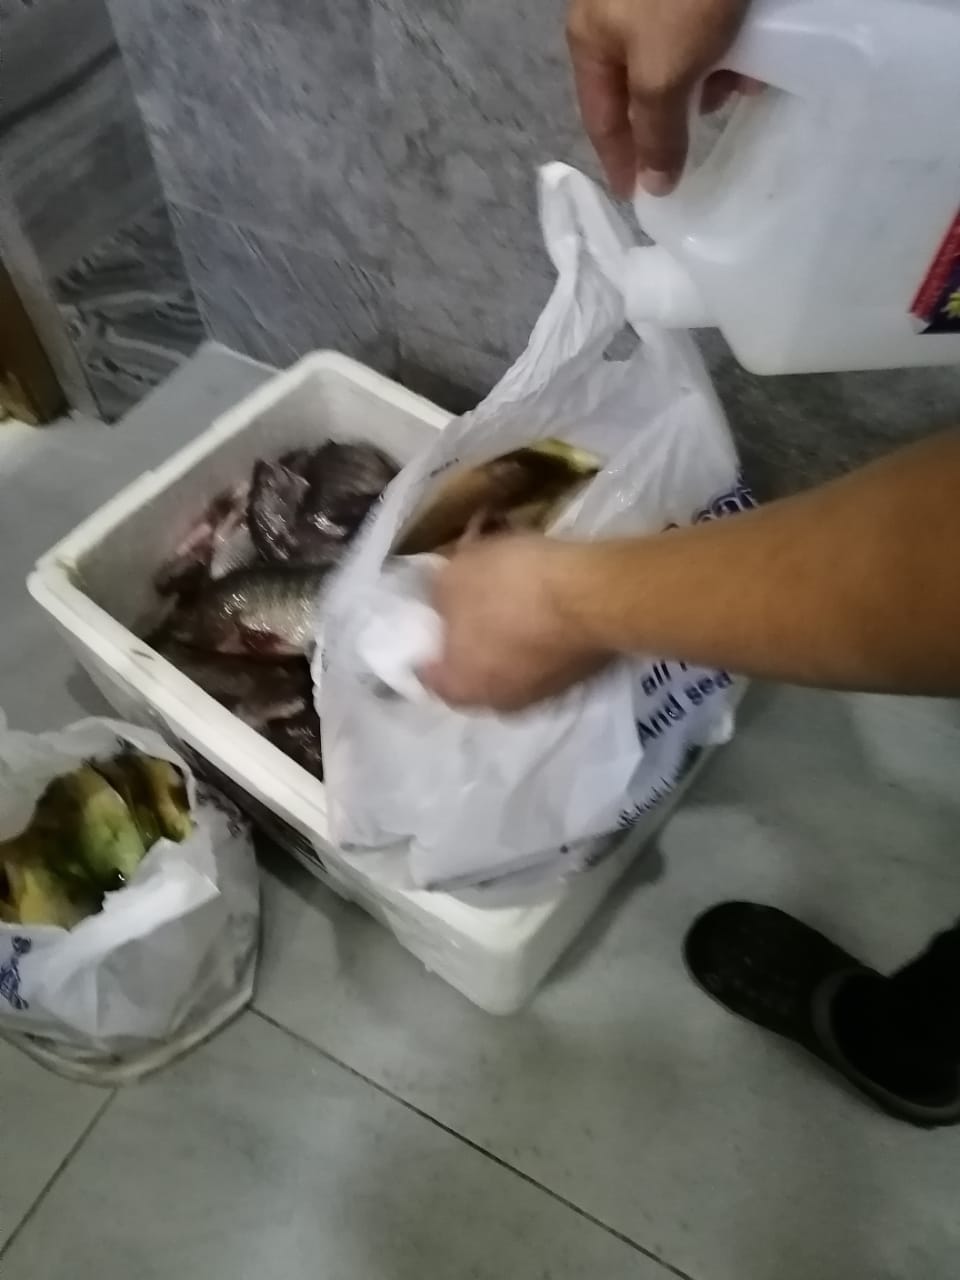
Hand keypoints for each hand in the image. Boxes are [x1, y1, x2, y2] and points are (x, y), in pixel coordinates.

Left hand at [419, 535, 608, 711]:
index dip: (422, 640)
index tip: (427, 613)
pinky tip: (541, 597)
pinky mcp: (577, 678)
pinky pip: (543, 652)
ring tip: (509, 591)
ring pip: (510, 660)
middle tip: (468, 599)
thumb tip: (440, 604)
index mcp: (460, 688)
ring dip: (505, 632)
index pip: (425, 673)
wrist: (596, 596)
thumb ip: (438, 596)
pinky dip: (537, 630)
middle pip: (471, 667)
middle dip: (467, 635)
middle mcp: (498, 703)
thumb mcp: (455, 576)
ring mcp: (542, 694)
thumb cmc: (512, 588)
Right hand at [567, 0, 755, 196]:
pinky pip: (709, 32)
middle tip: (705, 133)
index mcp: (592, 40)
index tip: (637, 199)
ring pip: (682, 60)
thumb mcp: (663, 71)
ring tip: (742, 81)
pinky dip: (730, 48)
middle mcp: (617, 20)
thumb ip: (657, 132)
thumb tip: (654, 186)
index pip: (600, 120)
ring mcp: (657, 1)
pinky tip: (751, 52)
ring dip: (714, 80)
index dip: (619, 161)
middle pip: (645, 93)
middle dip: (679, 118)